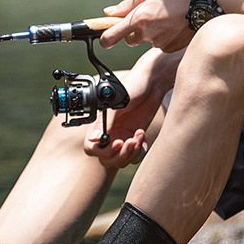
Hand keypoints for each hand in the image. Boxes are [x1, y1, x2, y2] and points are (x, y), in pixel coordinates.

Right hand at [83, 49, 179, 168]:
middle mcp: (108, 133)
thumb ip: (104, 121)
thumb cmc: (131, 87)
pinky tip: (142, 136)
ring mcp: (121, 136)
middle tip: (130, 142)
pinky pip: (134, 156)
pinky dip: (140, 151)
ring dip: (131, 153)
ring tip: (138, 137)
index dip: (102, 150)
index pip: (91, 147)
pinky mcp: (134, 138)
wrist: (152, 83)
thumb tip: (93, 138)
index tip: (117, 143)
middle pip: (106, 158)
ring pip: (120, 160)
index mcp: (98, 124)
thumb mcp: (116, 103)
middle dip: (119, 155)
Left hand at [100, 0, 194, 52]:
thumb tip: (109, 12)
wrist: (204, 6)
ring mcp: (158, 43)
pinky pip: (159, 44)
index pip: (111, 37)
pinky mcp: (168, 48)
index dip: (105, 39)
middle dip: (132, 31)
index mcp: (138, 19)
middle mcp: (146, 34)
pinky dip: (162, 36)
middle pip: (129, 40)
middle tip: (146, 17)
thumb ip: (127, 4)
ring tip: (164, 17)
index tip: (104, 40)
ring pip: (145, 41)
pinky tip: (172, 25)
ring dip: (149, 32)